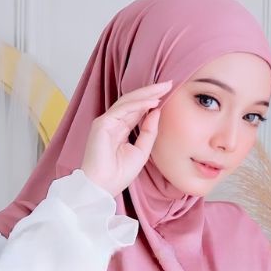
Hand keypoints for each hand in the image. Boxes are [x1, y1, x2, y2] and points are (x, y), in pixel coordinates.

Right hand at [80, 79, 171, 196]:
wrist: (103, 187)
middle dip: (151, 92)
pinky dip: (138, 104)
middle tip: (168, 83)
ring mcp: (106, 122)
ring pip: (128, 101)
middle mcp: (112, 123)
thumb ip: (148, 131)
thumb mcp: (141, 151)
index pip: (137, 110)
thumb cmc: (119, 174)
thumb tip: (157, 111)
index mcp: (120, 130)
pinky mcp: (102, 124)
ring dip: (146, 94)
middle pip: (133, 102)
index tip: (168, 93)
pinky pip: (122, 109)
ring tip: (163, 88)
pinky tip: (152, 102)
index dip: (151, 100)